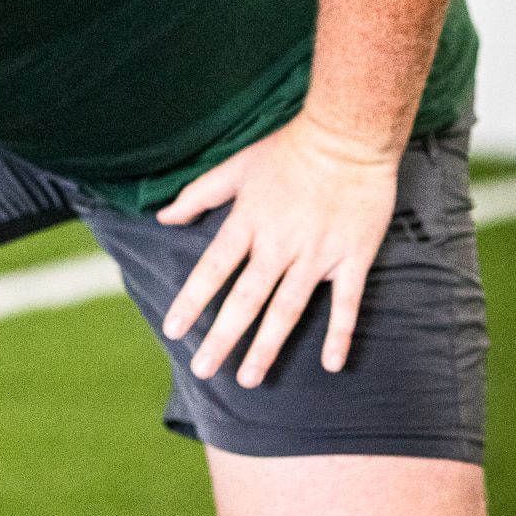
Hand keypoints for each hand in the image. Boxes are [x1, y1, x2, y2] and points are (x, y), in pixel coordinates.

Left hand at [156, 112, 400, 385]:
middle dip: (223, 337)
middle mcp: (279, 244)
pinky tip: (332, 364)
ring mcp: (317, 254)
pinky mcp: (352, 258)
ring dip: (267, 346)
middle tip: (205, 370)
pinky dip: (340, 334)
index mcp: (249, 222)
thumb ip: (198, 194)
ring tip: (249, 378)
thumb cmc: (288, 150)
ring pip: (287, 309)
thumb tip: (162, 216)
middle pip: (246, 299)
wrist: (347, 136)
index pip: (212, 269)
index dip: (192, 300)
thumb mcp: (236, 167)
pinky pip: (347, 304)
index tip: (174, 329)